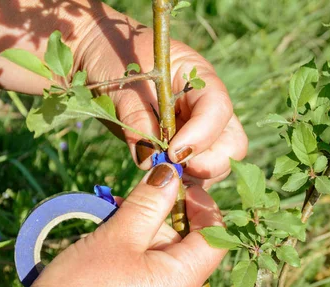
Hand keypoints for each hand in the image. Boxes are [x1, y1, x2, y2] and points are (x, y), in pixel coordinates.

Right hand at [0, 164, 226, 286]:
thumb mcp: (118, 236)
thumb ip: (150, 203)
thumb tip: (172, 174)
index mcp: (183, 284)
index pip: (215, 238)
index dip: (203, 208)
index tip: (180, 186)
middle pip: (186, 251)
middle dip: (162, 222)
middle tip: (129, 204)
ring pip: (163, 268)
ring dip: (144, 241)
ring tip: (110, 227)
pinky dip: (135, 265)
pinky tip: (104, 257)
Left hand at [75, 10, 247, 186]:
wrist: (98, 58)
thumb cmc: (112, 60)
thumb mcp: (122, 85)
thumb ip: (137, 118)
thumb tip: (148, 160)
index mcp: (198, 79)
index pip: (218, 109)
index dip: (202, 135)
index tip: (172, 152)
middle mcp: (206, 108)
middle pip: (231, 144)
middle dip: (209, 164)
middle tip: (173, 169)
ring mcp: (198, 132)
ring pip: (217, 165)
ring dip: (194, 177)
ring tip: (160, 175)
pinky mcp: (183, 152)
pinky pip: (196, 175)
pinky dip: (182, 184)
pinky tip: (158, 183)